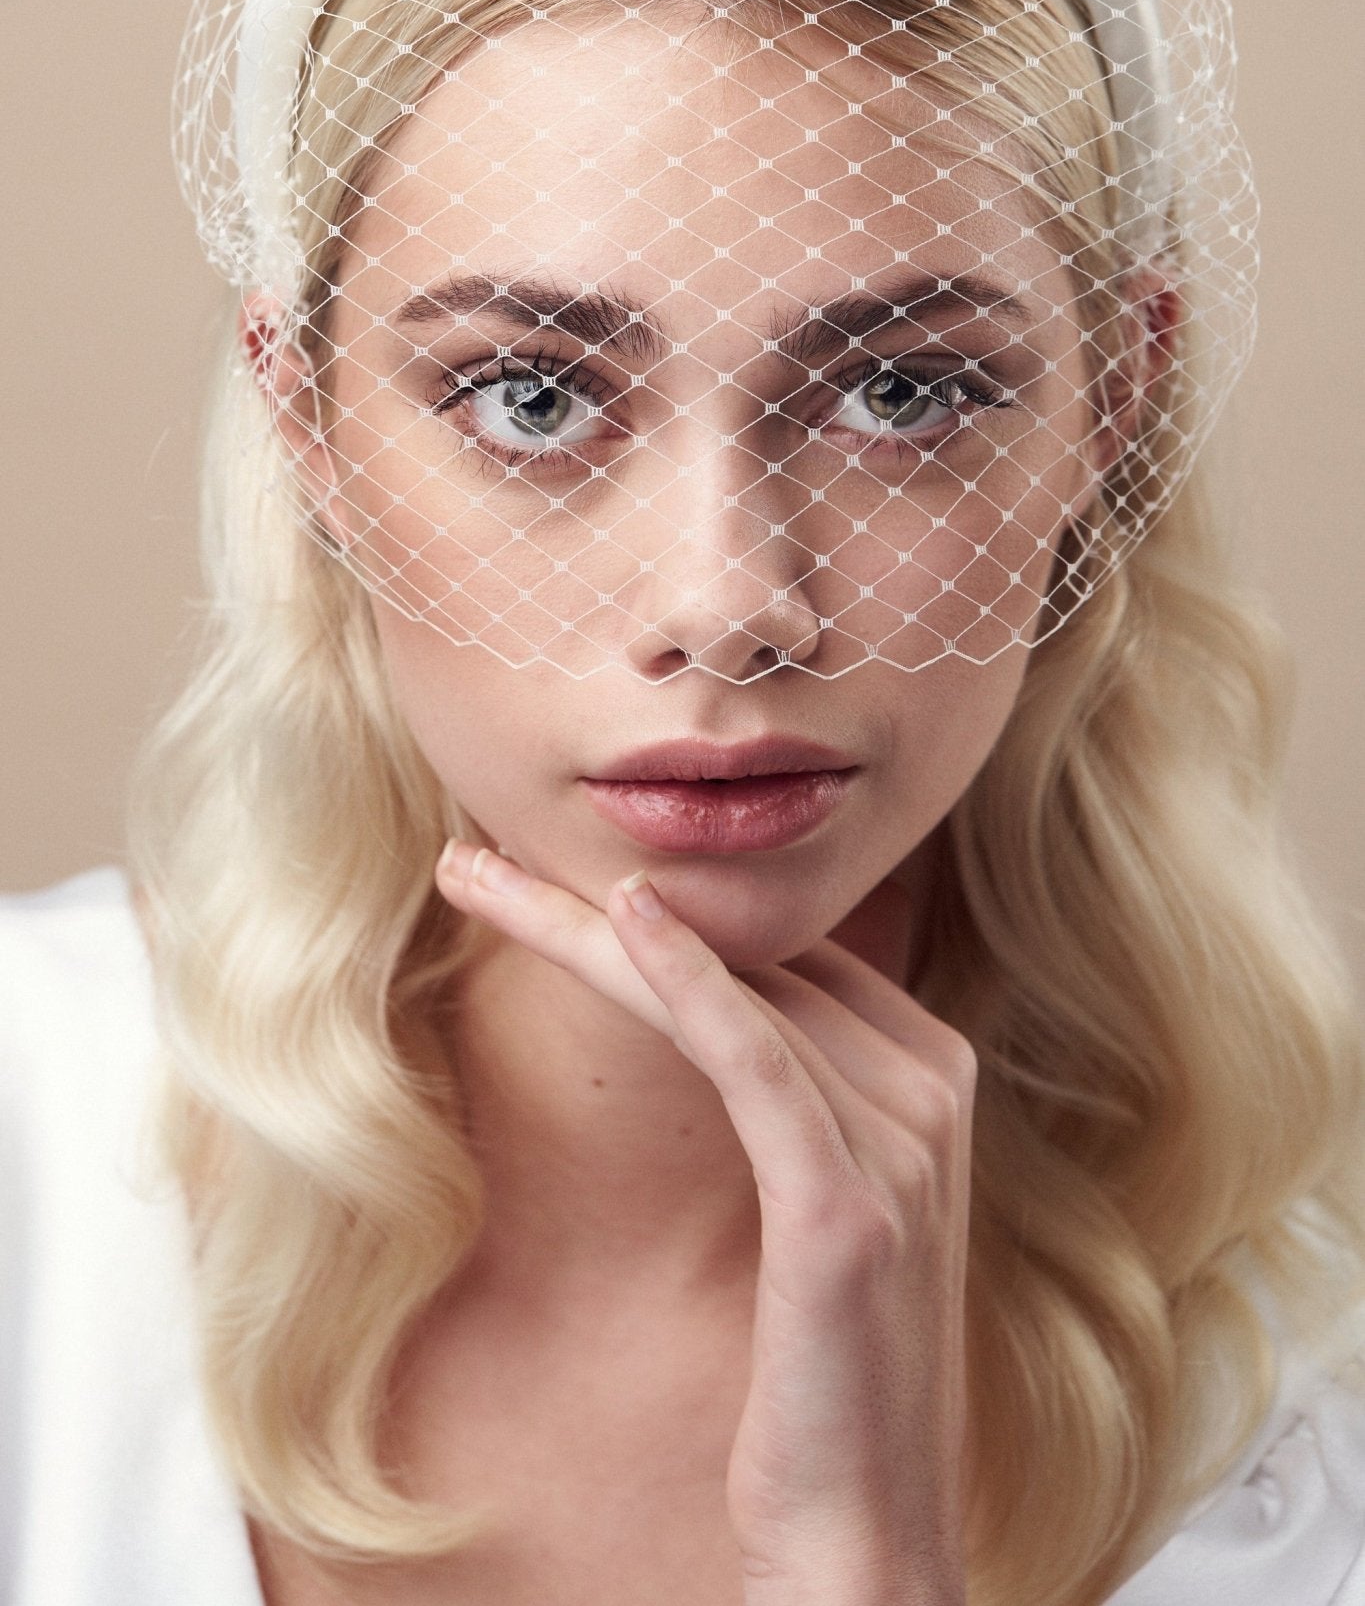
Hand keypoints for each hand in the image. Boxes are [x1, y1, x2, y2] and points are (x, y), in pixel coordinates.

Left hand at [434, 841, 973, 1605]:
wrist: (864, 1532)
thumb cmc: (824, 1374)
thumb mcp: (826, 1207)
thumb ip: (799, 1094)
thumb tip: (716, 1004)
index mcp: (930, 1076)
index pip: (779, 949)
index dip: (657, 909)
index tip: (541, 876)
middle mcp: (931, 1089)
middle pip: (746, 954)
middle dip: (596, 905)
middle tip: (479, 855)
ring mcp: (901, 1143)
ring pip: (727, 990)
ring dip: (588, 927)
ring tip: (479, 878)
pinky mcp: (847, 1205)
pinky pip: (758, 1057)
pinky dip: (688, 980)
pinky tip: (620, 921)